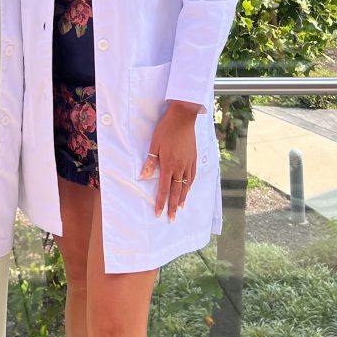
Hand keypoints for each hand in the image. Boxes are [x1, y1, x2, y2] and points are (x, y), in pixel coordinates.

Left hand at [139, 101, 199, 220]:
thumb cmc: (166, 130)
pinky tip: (188, 190)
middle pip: (176, 191)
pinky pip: (192, 176)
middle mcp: (179, 167)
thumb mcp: (154, 144)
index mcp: (168, 164)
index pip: (164, 188)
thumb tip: (143, 177)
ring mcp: (188, 163)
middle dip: (173, 206)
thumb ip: (150, 161)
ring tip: (180, 208)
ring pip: (186, 185)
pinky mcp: (193, 158)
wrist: (183, 118)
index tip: (159, 213)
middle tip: (171, 219)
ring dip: (182, 198)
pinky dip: (190, 186)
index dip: (161, 202)